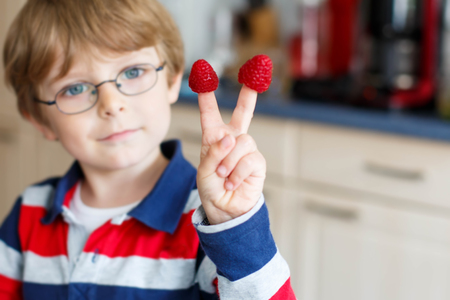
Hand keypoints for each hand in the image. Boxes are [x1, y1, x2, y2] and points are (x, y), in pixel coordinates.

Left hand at [196, 85, 265, 224]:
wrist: (224, 210)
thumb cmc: (211, 188)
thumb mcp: (204, 170)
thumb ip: (214, 152)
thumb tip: (231, 138)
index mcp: (214, 138)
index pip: (210, 113)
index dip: (207, 95)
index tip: (204, 74)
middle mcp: (232, 140)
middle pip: (243, 113)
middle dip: (248, 95)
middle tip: (255, 76)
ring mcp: (246, 151)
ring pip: (242, 142)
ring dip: (229, 161)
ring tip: (223, 175)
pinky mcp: (257, 163)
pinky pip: (249, 160)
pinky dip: (237, 173)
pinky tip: (232, 182)